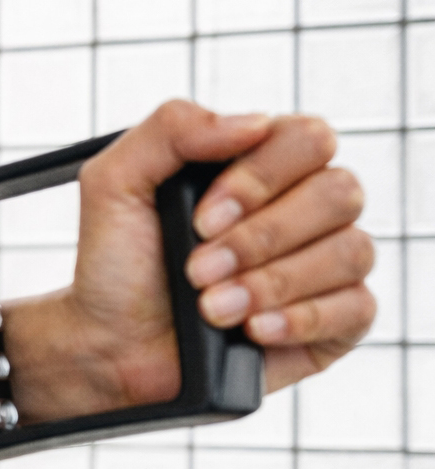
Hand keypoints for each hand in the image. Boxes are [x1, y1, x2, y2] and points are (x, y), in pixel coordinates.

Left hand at [4, 100, 374, 421]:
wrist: (111, 345)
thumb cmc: (117, 265)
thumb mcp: (114, 182)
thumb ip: (172, 128)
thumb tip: (253, 122)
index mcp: (263, 164)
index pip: (308, 139)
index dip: (259, 178)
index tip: (201, 220)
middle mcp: (305, 207)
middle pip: (338, 192)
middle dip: (260, 238)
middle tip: (199, 270)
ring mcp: (326, 264)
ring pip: (350, 250)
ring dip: (271, 283)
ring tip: (213, 308)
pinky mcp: (337, 321)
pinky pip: (357, 307)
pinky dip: (299, 319)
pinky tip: (252, 329)